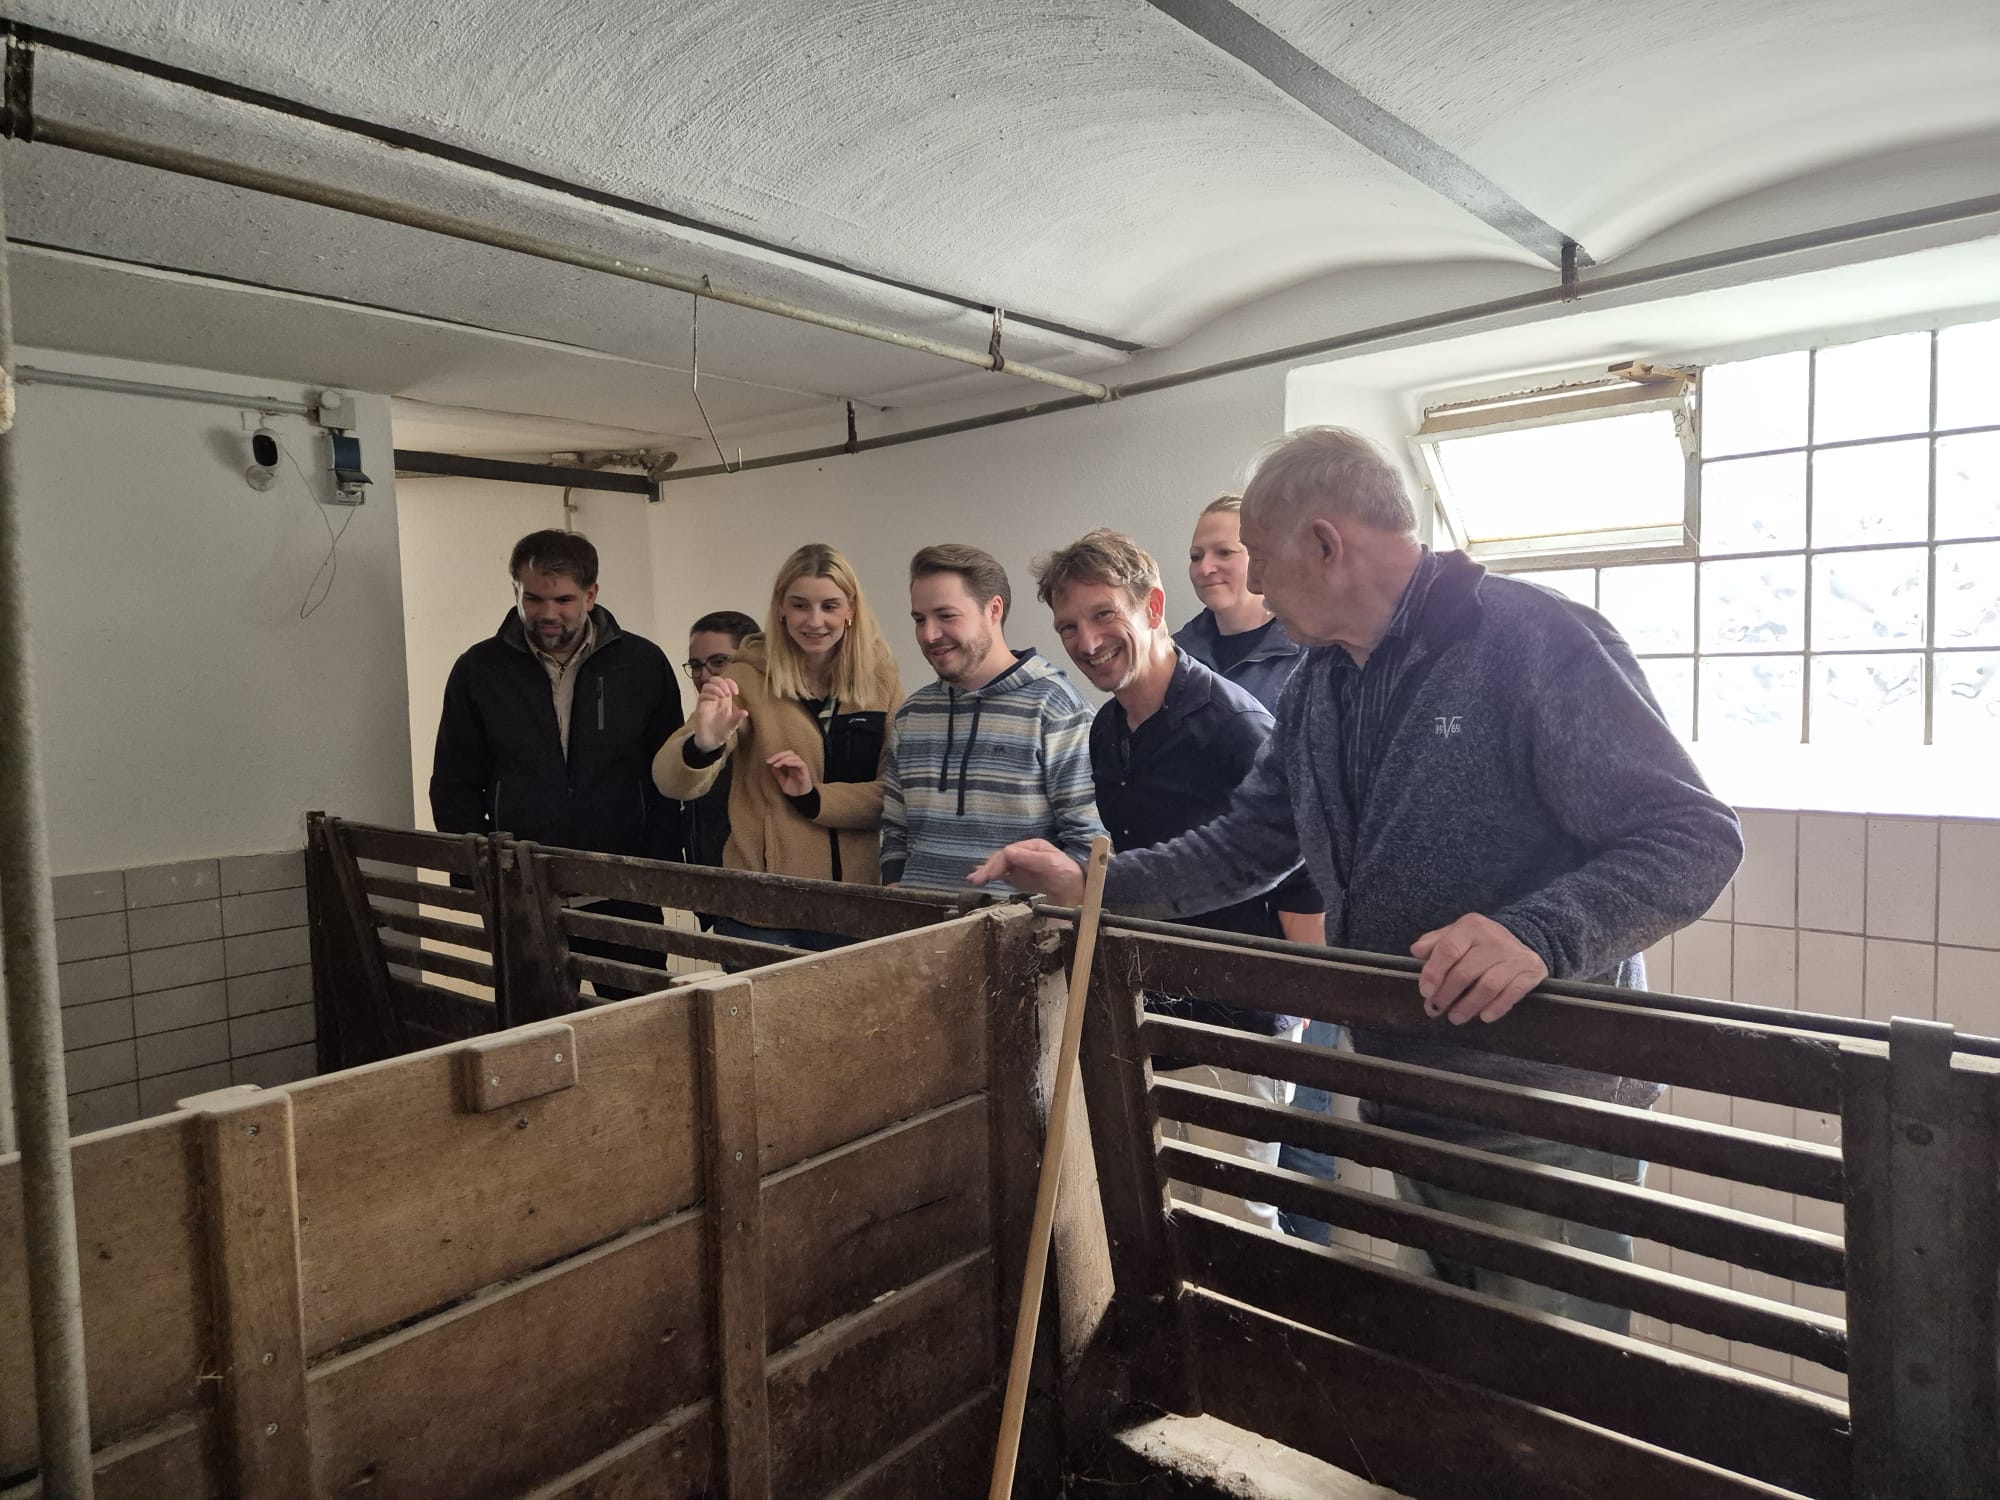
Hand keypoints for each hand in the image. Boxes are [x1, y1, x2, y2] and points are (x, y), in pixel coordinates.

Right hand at [689, 677, 749, 750]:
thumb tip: (745, 712)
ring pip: (707, 685)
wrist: (711, 741)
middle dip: (722, 682)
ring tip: (722, 695)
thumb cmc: (722, 731)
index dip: (731, 683)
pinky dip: (709, 694)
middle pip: (715, 680)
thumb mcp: (732, 725)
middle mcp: (715, 698)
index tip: (736, 692)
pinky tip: (715, 699)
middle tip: (728, 693)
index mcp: (725, 699)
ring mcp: (707, 701)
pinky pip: (702, 695)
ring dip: (716, 687)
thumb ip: (738, 718)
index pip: (726, 682)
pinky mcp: (700, 707)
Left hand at [766, 750, 812, 796]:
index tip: (768, 762)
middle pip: (789, 753)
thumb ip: (778, 774)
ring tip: (776, 765)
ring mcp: (801, 768)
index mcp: (792, 766)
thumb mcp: (782, 782)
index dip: (776, 756)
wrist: (801, 799)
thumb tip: (771, 766)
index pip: (785, 755)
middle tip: (770, 761)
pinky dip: (792, 762)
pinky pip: (800, 763)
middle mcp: (797, 765)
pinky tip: (785, 764)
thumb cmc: (794, 791)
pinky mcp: (805, 771)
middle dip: (779, 755)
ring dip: (784, 759)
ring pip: (794, 756)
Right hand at [968, 839, 1085, 901]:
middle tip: (975, 880)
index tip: (988, 876)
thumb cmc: (1068, 874)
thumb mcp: (1052, 863)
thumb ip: (1031, 858)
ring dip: (986, 872)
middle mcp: (1024, 854)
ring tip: (973, 879)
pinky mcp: (1021, 878)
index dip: (997, 863)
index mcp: (1031, 847)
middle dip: (988, 868)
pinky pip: (1003, 875)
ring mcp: (1021, 866)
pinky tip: (981, 878)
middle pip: (1001, 859)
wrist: (1078, 891)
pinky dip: (991, 876)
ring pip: (999, 866)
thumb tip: (1008, 852)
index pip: (1008, 853)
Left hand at [1410, 912, 1546, 1024]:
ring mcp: (1515, 955)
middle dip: (1447, 995)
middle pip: (1465, 972)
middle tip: (1435, 1010)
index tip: (1425, 992)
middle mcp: (1494, 938)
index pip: (1448, 950)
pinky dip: (1496, 1007)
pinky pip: (1512, 993)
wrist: (1524, 939)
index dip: (1434, 973)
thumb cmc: (1479, 944)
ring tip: (1455, 1018)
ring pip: (1488, 986)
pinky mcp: (1532, 970)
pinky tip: (1484, 1017)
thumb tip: (1416, 951)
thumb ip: (1435, 943)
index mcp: (1471, 926)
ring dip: (1469, 1006)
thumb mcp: (1456, 936)